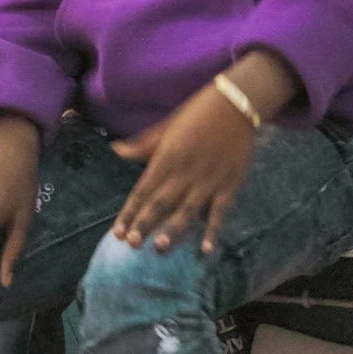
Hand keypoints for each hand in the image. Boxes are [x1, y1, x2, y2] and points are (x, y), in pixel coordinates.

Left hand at [109, 51, 296, 252]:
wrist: (237, 103)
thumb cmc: (198, 113)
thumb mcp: (166, 126)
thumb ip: (142, 144)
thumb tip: (115, 150)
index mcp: (167, 157)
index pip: (143, 190)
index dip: (129, 212)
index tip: (117, 232)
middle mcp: (185, 171)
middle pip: (161, 203)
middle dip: (145, 224)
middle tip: (132, 245)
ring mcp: (209, 179)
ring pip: (188, 210)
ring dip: (174, 230)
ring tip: (160, 248)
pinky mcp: (230, 183)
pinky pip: (220, 211)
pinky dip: (213, 231)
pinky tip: (206, 250)